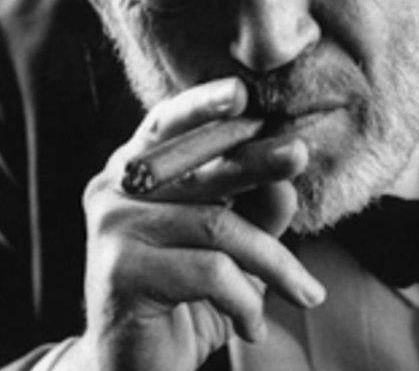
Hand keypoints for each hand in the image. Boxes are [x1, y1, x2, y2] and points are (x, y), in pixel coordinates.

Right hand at [77, 77, 325, 370]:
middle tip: (298, 153)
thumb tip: (288, 181)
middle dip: (255, 159)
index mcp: (137, 169)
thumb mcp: (231, 246)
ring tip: (305, 292)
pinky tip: (252, 325)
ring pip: (216, 224)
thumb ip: (255, 208)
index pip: (167, 122)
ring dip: (274, 262)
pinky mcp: (118, 270)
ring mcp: (112, 226)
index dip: (203, 104)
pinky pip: (206, 270)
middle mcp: (115, 187)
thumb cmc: (188, 296)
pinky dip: (243, 299)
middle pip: (197, 164)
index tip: (243, 92)